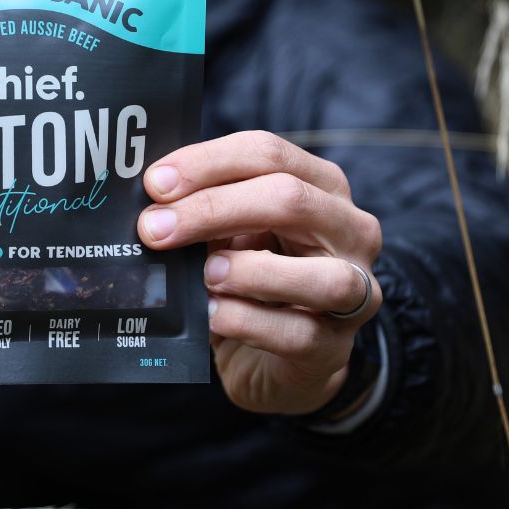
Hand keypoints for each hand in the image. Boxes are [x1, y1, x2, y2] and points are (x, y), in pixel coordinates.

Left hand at [137, 130, 382, 414]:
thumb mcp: (231, 230)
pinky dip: (245, 321)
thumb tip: (152, 196)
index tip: (155, 183)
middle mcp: (351, 230)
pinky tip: (211, 314)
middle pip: (289, 199)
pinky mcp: (334, 346)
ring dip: (247, 271)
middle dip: (212, 209)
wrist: (275, 355)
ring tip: (202, 274)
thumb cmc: (252, 276)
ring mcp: (356, 291)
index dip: (207, 163)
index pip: (267, 153)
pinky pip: (297, 332)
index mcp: (321, 185)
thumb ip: (204, 206)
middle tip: (155, 228)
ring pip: (319, 273)